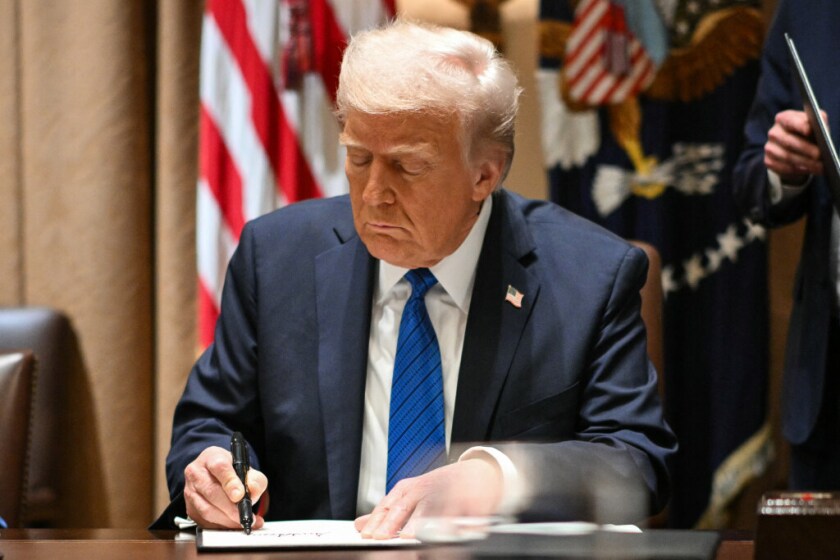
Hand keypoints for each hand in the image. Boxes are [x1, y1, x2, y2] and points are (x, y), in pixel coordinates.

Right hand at [183, 445, 267, 529]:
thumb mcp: (246, 468)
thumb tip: (253, 491)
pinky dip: (222, 526)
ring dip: (227, 520)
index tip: (240, 495)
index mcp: (211, 457)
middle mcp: (196, 473)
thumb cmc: (230, 470)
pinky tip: (235, 526)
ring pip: (206, 509)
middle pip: (211, 491)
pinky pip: (205, 521)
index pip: (219, 467)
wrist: (212, 474)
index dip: (230, 482)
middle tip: (246, 516)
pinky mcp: (190, 509)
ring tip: (243, 522)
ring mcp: (190, 492)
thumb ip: (254, 479)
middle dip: (230, 507)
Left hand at [354, 458, 502, 539]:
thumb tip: (359, 525)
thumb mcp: (410, 495)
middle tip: (385, 538)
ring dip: (425, 523)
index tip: (368, 536)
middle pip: (407, 506)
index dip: (378, 522)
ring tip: (417, 535)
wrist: (477, 474)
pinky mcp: (470, 500)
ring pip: (434, 508)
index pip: (388, 506)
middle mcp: (425, 489)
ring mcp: (448, 492)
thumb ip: (386, 512)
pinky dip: (459, 525)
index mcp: (409, 489)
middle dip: (396, 523)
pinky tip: (455, 533)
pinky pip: (464, 514)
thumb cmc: (441, 488)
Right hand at [764, 109, 825, 183]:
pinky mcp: (768, 161)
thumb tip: (822, 129)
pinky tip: (807, 170)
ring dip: (804, 162)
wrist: (796, 148)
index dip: (799, 125)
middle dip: (805, 148)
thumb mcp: (815, 123)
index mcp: (784, 118)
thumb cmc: (808, 133)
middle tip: (819, 154)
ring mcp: (769, 147)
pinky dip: (796, 170)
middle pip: (788, 141)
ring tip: (819, 166)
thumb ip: (819, 121)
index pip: (790, 120)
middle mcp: (774, 132)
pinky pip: (782, 167)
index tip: (809, 130)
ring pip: (786, 156)